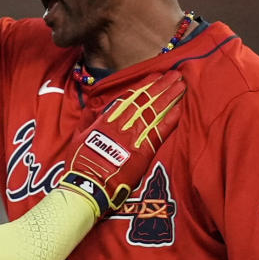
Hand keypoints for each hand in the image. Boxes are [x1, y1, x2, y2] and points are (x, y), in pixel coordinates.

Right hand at [59, 71, 185, 217]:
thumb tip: (90, 110)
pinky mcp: (142, 153)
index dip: (143, 86)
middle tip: (174, 74)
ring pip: (153, 112)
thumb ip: (87, 122)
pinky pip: (158, 133)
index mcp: (105, 121)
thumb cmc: (79, 164)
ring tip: (180, 85)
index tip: (155, 76)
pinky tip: (179, 109)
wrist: (87, 185)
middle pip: (144, 101)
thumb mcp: (78, 138)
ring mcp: (132, 138)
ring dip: (168, 98)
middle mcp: (121, 125)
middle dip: (160, 87)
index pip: (128, 99)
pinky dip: (169, 121)